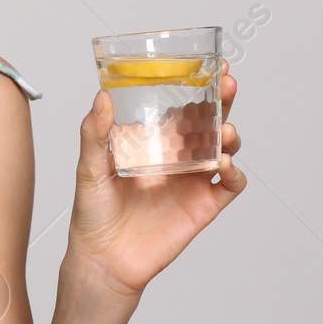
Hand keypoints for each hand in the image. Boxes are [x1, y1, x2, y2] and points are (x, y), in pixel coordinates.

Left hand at [63, 61, 246, 301]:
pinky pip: (230, 185)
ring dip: (230, 134)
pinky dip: (234, 172)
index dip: (199, 86)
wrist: (102, 259)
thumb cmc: (93, 213)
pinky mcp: (203, 206)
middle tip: (227, 83)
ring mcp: (193, 181)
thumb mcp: (89, 168)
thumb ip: (94, 134)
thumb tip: (102, 97)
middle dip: (223, 100)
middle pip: (210, 122)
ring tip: (224, 131)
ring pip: (224, 149)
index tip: (210, 64)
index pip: (183, 106)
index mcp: (154, 142)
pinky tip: (223, 164)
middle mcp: (178, 157)